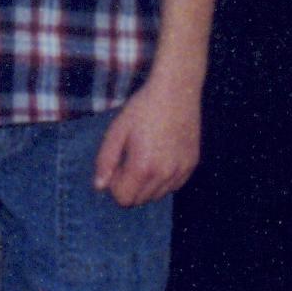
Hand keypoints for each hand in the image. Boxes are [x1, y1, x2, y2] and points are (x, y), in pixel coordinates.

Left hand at [92, 67, 201, 205]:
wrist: (177, 90)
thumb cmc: (143, 108)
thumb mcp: (117, 130)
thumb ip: (105, 160)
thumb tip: (99, 187)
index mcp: (143, 167)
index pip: (124, 199)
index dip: (115, 185)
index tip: (117, 165)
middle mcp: (164, 174)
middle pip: (140, 200)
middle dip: (130, 186)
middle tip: (129, 159)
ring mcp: (181, 171)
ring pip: (158, 195)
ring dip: (147, 184)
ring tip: (146, 157)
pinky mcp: (192, 165)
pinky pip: (174, 186)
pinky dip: (164, 179)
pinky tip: (161, 156)